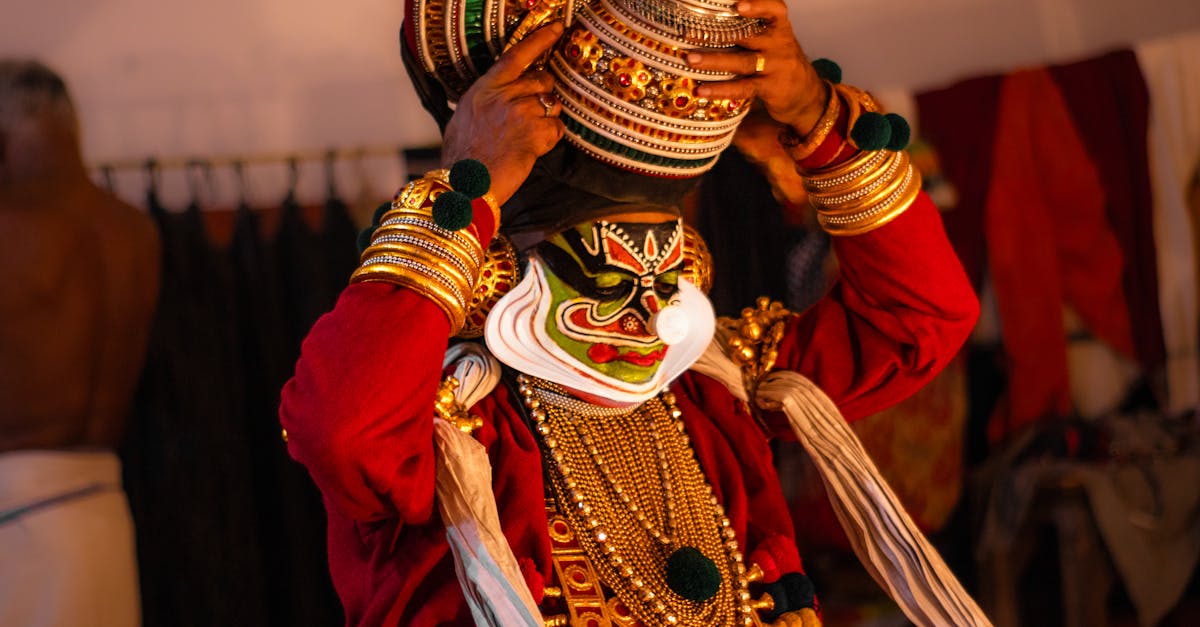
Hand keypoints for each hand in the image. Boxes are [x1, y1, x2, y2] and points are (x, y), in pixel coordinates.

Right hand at [441, 22, 565, 206]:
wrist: (466, 184)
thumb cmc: (463, 158)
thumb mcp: (465, 117)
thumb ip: (487, 101)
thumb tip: (502, 98)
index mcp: (484, 88)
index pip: (516, 56)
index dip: (540, 40)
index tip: (557, 29)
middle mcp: (503, 95)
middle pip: (542, 80)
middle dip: (544, 95)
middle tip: (532, 116)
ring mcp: (520, 112)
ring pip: (552, 105)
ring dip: (546, 120)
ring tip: (526, 138)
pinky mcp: (535, 132)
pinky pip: (557, 129)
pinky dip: (550, 140)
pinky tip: (532, 150)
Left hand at [685, 1, 826, 133]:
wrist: (806, 95)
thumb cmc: (780, 62)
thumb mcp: (774, 40)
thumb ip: (752, 28)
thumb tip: (711, 21)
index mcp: (779, 28)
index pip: (774, 10)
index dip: (758, 6)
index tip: (737, 6)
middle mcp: (778, 44)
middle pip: (747, 35)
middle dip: (716, 33)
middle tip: (689, 33)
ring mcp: (774, 67)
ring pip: (741, 61)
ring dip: (713, 60)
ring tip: (690, 59)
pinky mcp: (769, 88)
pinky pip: (743, 88)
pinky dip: (720, 89)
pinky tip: (701, 90)